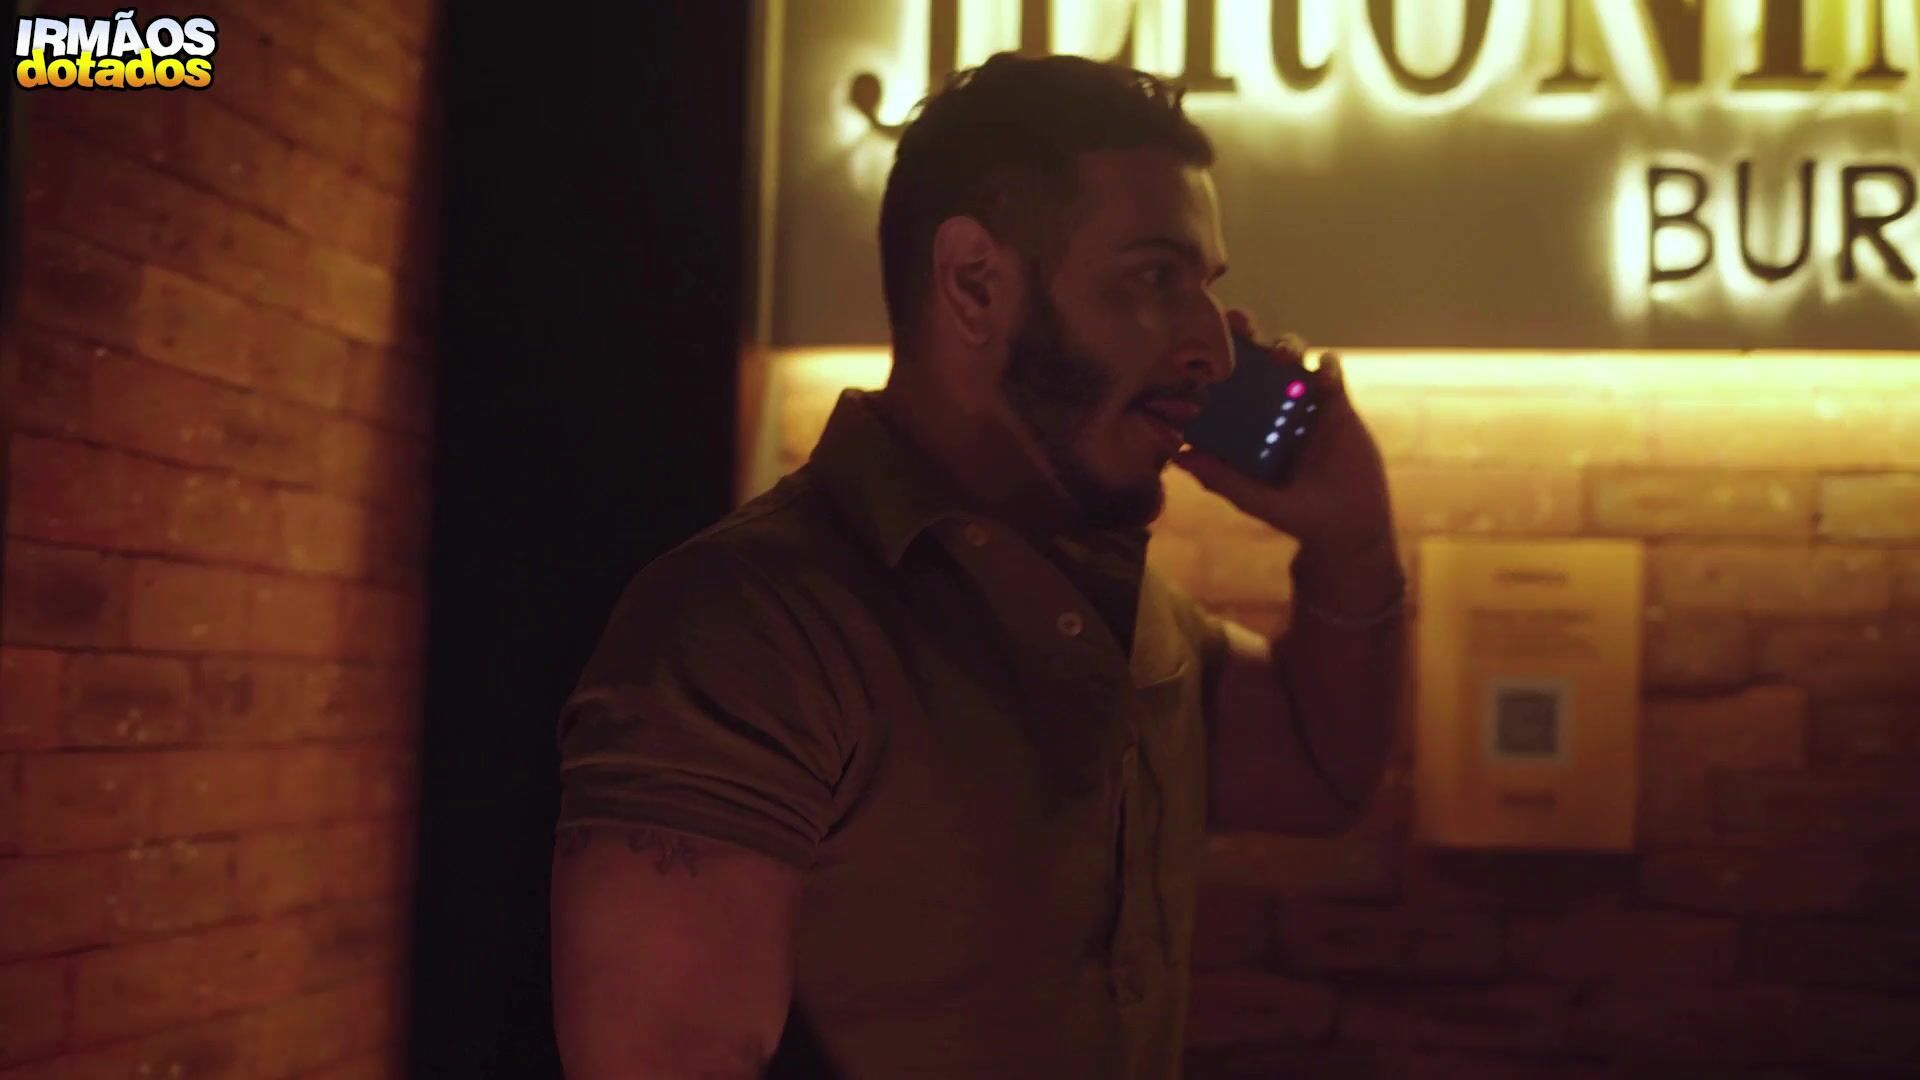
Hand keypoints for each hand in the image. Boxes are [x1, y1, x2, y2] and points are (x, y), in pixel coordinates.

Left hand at [1172, 310, 1395, 563]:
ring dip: (1286, 345)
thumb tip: (1181, 458)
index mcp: (1243, 422)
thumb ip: (1222, 479)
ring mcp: (1303, 400)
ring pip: (1293, 355)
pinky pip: (1331, 372)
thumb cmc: (1294, 514)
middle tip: (1239, 322)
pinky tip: (1323, 375)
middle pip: (1255, 356)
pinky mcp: (1337, 403)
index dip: (1211, 359)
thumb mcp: (1254, 499)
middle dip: (1247, 333)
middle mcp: (1269, 404)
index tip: (1195, 342)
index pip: (1223, 382)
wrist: (1346, 525)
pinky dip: (1327, 366)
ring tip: (1281, 355)